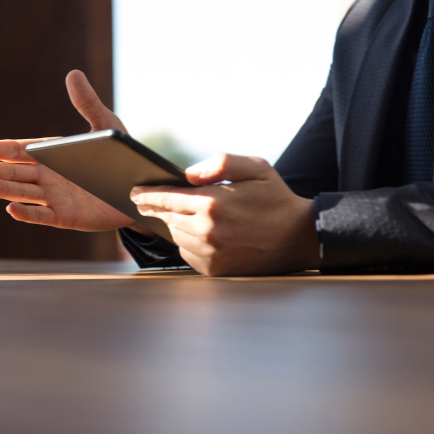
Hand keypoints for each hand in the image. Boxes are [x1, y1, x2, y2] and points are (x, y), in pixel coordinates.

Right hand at [0, 70, 151, 234]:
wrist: (140, 190)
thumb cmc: (120, 156)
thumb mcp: (106, 126)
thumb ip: (88, 104)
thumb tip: (73, 74)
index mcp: (52, 154)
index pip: (22, 151)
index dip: (2, 150)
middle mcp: (49, 176)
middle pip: (17, 173)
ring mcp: (55, 197)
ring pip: (25, 194)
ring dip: (5, 190)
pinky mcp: (65, 217)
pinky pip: (43, 216)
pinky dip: (27, 214)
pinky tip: (11, 209)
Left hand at [130, 154, 319, 275]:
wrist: (300, 238)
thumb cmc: (275, 199)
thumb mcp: (254, 168)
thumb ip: (219, 163)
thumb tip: (187, 174)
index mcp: (213, 203)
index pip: (167, 198)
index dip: (147, 195)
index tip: (134, 193)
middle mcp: (207, 230)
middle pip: (168, 218)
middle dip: (159, 209)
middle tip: (148, 203)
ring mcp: (210, 253)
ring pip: (176, 236)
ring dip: (175, 225)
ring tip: (184, 216)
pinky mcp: (214, 270)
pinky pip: (187, 254)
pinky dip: (188, 243)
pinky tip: (200, 234)